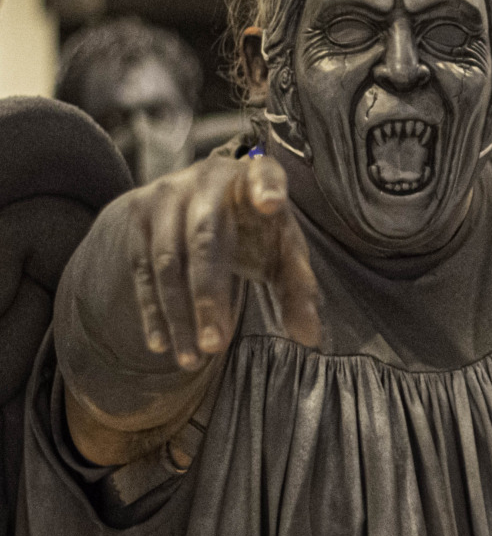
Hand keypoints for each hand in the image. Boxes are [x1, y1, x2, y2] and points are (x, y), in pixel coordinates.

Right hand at [128, 153, 320, 369]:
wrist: (192, 200)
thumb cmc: (255, 229)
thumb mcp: (281, 249)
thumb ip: (298, 289)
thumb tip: (310, 337)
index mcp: (255, 178)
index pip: (264, 176)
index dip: (266, 187)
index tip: (272, 203)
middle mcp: (206, 181)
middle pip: (204, 241)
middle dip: (208, 296)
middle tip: (216, 345)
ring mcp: (164, 197)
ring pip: (167, 263)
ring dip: (178, 315)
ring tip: (193, 359)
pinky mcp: (137, 219)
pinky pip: (142, 272)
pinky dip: (152, 310)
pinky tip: (161, 344)